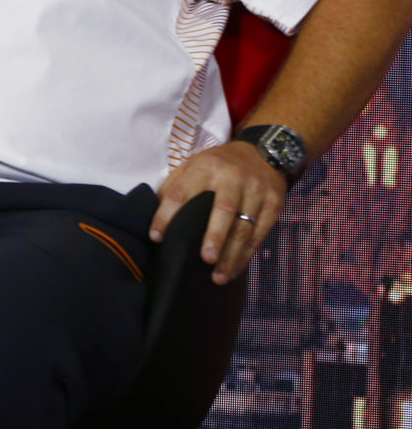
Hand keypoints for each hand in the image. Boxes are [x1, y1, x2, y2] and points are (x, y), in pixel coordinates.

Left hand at [151, 140, 288, 284]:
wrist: (264, 152)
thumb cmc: (220, 163)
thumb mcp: (195, 163)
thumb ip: (176, 183)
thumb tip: (153, 208)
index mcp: (206, 167)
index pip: (181, 193)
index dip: (166, 215)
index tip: (156, 236)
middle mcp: (232, 179)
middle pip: (223, 210)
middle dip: (214, 236)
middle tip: (205, 259)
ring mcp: (256, 191)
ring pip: (245, 227)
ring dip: (232, 255)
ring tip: (219, 276)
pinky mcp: (274, 204)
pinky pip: (261, 233)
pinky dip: (247, 254)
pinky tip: (236, 268)